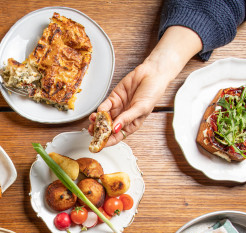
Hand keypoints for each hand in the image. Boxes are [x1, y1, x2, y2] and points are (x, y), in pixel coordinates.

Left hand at [88, 26, 202, 146]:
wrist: (152, 74)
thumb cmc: (152, 93)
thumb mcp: (141, 108)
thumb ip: (127, 118)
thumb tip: (115, 129)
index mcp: (131, 125)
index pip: (117, 136)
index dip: (107, 141)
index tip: (99, 144)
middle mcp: (123, 118)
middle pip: (107, 128)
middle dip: (99, 131)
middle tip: (92, 132)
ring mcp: (118, 108)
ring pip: (104, 118)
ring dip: (97, 121)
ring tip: (93, 122)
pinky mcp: (114, 98)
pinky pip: (105, 106)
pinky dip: (101, 109)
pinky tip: (100, 112)